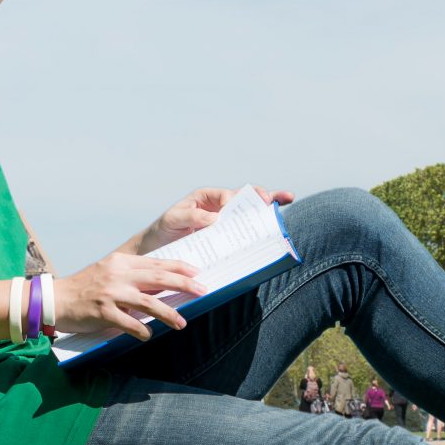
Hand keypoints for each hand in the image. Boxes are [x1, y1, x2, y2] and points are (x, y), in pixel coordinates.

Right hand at [51, 250, 200, 341]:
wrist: (57, 299)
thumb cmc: (85, 286)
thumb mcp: (109, 272)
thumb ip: (132, 276)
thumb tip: (162, 284)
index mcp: (121, 262)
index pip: (156, 263)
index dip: (179, 267)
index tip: (196, 272)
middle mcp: (118, 274)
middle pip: (158, 278)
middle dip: (184, 284)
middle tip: (202, 291)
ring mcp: (111, 293)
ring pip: (148, 302)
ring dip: (169, 313)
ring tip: (182, 323)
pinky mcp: (104, 312)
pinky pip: (130, 323)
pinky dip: (142, 330)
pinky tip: (148, 335)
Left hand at [132, 186, 294, 254]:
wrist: (158, 250)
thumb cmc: (164, 230)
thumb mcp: (173, 219)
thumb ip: (191, 216)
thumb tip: (215, 217)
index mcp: (206, 198)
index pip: (225, 194)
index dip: (233, 200)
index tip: (234, 208)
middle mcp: (219, 207)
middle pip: (244, 198)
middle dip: (262, 195)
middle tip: (276, 198)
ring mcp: (225, 223)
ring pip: (250, 213)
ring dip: (269, 205)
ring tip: (287, 198)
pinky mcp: (226, 238)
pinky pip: (244, 232)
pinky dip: (260, 229)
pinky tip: (274, 228)